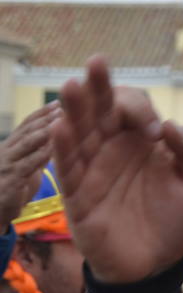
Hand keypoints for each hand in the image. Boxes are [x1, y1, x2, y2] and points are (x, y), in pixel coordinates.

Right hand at [0, 102, 60, 227]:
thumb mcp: (26, 168)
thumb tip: (53, 140)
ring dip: (45, 129)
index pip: (27, 124)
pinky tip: (56, 147)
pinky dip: (42, 154)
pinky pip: (28, 164)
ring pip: (27, 142)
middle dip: (47, 116)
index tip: (59, 102)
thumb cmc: (11, 191)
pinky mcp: (11, 181)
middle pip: (28, 129)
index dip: (42, 112)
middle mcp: (7, 151)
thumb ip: (37, 154)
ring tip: (62, 118)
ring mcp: (7, 165)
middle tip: (66, 104)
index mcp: (11, 147)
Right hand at [52, 56, 182, 282]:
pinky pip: (67, 168)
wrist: (159, 264)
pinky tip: (61, 127)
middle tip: (97, 64)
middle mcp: (114, 148)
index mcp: (143, 140)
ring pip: (79, 132)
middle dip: (99, 86)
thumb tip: (173, 126)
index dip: (140, 108)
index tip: (155, 131)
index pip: (132, 106)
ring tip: (73, 86)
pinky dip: (63, 148)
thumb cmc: (177, 219)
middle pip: (100, 109)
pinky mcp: (79, 195)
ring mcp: (94, 169)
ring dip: (75, 109)